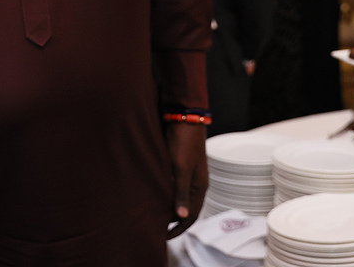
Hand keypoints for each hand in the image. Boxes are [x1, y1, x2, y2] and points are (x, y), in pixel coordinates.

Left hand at [164, 121, 207, 238]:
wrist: (183, 116)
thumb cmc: (183, 142)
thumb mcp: (181, 168)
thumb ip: (181, 192)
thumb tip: (182, 217)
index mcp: (199, 186)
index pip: (192, 215)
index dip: (180, 228)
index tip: (165, 236)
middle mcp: (195, 182)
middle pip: (186, 208)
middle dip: (174, 220)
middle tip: (156, 228)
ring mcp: (187, 173)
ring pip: (178, 196)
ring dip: (169, 206)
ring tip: (153, 214)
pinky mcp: (178, 165)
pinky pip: (173, 185)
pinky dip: (165, 193)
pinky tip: (153, 194)